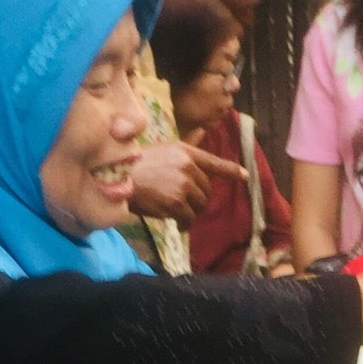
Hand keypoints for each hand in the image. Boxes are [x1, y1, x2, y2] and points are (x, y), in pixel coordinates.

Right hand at [127, 141, 247, 225]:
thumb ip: (182, 153)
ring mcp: (183, 185)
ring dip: (192, 213)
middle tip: (185, 206)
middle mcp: (188, 166)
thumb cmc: (134, 165)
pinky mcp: (177, 203)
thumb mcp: (161, 151)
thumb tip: (200, 139)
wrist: (117, 178)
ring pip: (200, 205)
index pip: (214, 162)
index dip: (231, 171)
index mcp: (184, 151)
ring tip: (179, 214)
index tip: (245, 176)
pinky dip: (185, 224)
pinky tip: (178, 224)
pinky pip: (189, 218)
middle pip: (207, 189)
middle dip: (199, 200)